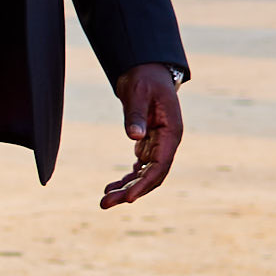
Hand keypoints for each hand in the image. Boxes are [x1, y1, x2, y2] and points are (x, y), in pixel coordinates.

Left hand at [97, 63, 183, 210]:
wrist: (146, 71)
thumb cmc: (144, 79)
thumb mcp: (138, 93)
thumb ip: (135, 114)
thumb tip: (134, 137)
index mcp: (172, 132)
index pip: (161, 165)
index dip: (145, 183)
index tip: (128, 198)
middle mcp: (168, 143)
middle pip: (152, 175)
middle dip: (130, 192)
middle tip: (104, 204)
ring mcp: (159, 145)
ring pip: (145, 175)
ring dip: (126, 188)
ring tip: (104, 201)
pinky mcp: (148, 145)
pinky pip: (139, 168)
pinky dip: (126, 178)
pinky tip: (110, 187)